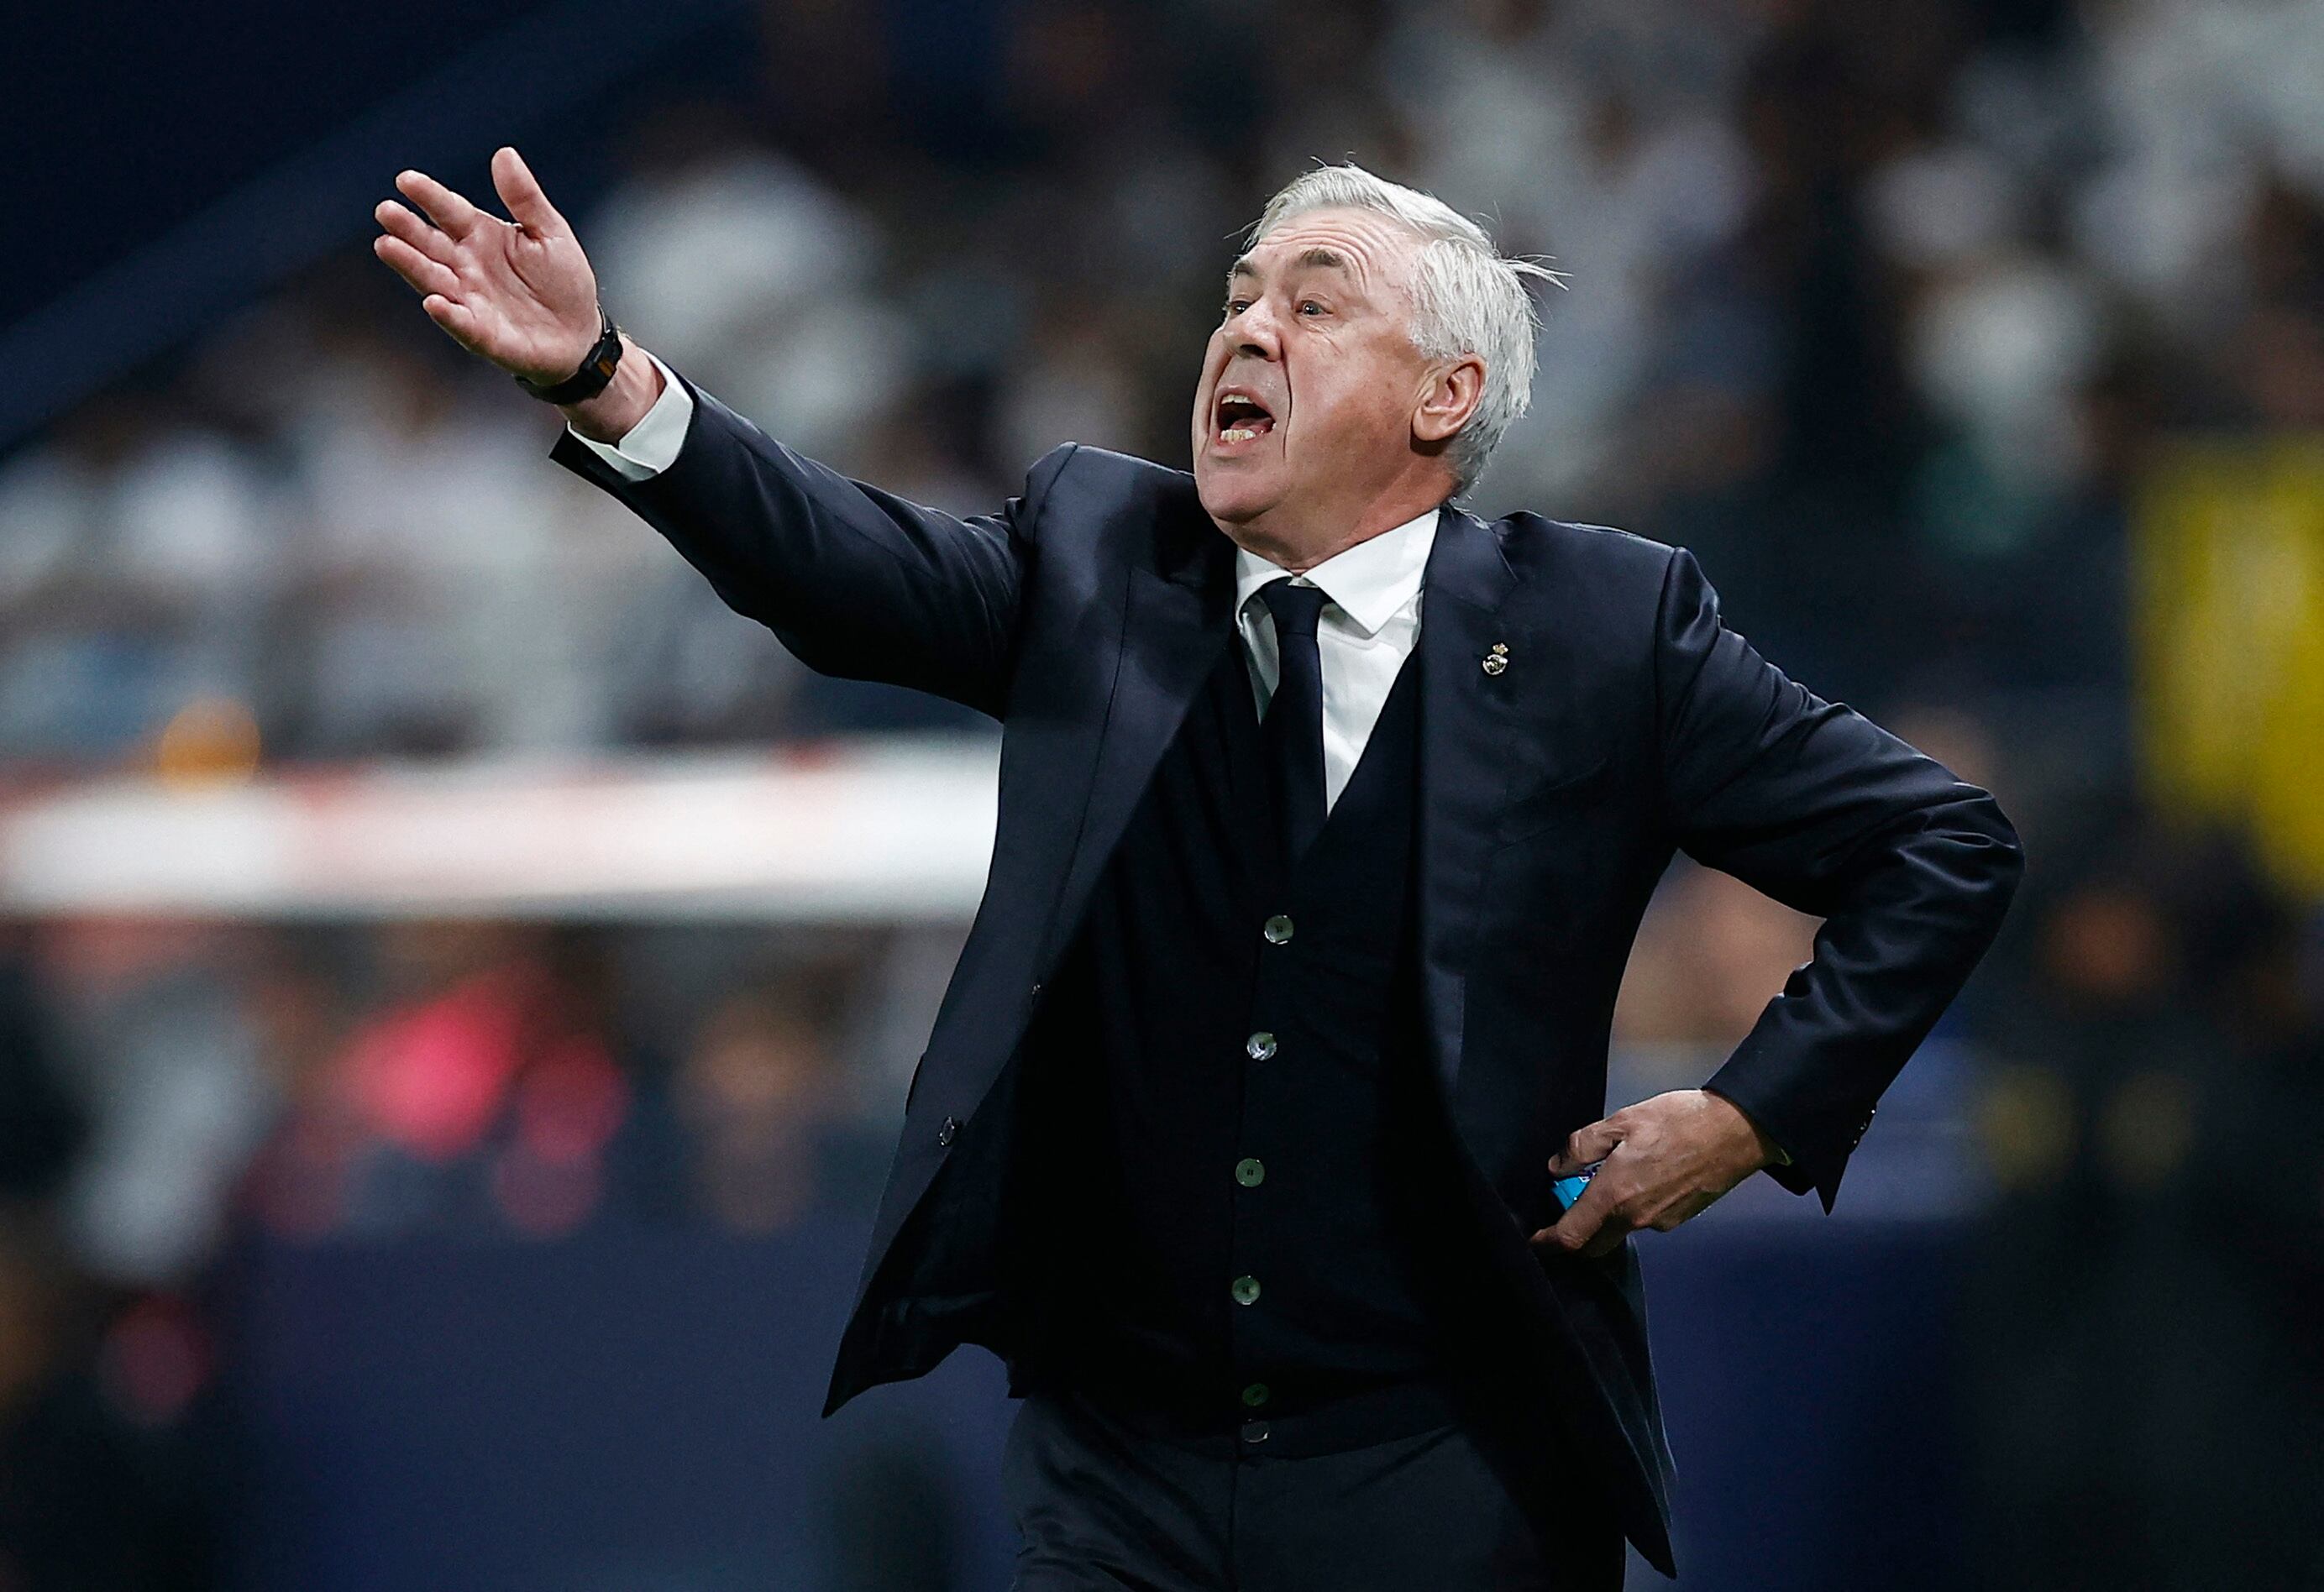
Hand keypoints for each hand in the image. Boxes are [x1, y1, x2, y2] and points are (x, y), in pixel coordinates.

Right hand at [371, 147, 599, 384]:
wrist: (579, 333)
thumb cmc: (562, 281)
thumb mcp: (550, 232)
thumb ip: (525, 198)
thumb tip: (505, 154)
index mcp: (480, 235)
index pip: (449, 211)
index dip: (428, 196)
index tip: (406, 180)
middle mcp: (466, 266)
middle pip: (430, 244)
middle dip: (407, 229)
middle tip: (386, 210)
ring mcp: (470, 300)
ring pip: (434, 280)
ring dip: (411, 265)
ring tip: (387, 246)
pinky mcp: (482, 334)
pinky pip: (462, 324)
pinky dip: (448, 315)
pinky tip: (434, 302)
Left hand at [1530, 1089, 1779, 1258]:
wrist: (1737, 1131)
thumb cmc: (1678, 1121)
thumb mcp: (1622, 1122)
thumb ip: (1583, 1146)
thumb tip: (1558, 1168)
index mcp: (1615, 1196)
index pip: (1571, 1237)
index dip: (1548, 1242)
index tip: (1535, 1239)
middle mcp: (1636, 1219)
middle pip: (1594, 1243)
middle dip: (1576, 1232)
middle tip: (1572, 1198)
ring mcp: (1661, 1222)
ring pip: (1620, 1230)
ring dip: (1606, 1215)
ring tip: (1612, 1175)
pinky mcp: (1680, 1218)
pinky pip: (1644, 1220)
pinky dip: (1632, 1208)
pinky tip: (1641, 1177)